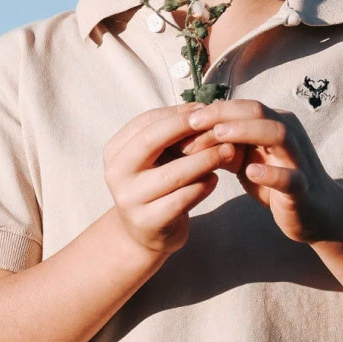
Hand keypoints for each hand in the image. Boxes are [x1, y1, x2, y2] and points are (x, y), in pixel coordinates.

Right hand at [104, 105, 235, 255]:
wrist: (145, 233)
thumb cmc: (156, 186)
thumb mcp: (157, 158)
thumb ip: (172, 137)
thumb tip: (203, 109)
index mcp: (115, 152)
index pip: (145, 122)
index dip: (176, 113)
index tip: (205, 109)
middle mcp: (116, 174)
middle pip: (151, 141)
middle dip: (187, 129)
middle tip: (218, 125)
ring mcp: (129, 200)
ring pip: (172, 173)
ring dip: (204, 159)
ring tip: (227, 152)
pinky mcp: (148, 222)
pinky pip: (181, 200)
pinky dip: (202, 187)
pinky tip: (214, 180)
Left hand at [186, 100, 337, 244]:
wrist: (317, 213)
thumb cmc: (277, 183)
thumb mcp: (248, 160)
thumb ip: (226, 146)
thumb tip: (190, 134)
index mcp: (276, 124)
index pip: (244, 107)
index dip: (214, 109)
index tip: (185, 117)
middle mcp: (290, 135)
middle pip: (259, 111)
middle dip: (224, 113)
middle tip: (194, 121)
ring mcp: (298, 159)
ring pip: (278, 134)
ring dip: (247, 131)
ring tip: (219, 135)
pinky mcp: (303, 188)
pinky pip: (290, 177)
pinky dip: (271, 173)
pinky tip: (251, 172)